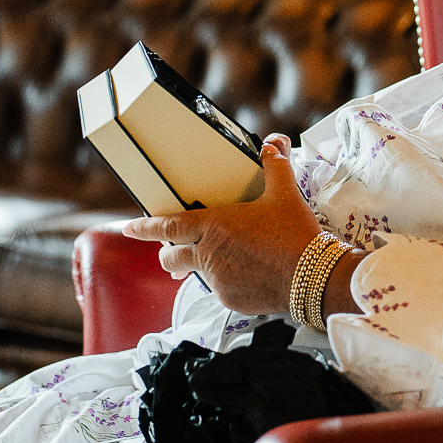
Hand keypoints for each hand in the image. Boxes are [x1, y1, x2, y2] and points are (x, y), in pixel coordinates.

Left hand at [120, 133, 319, 316]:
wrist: (312, 276)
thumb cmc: (294, 233)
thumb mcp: (284, 194)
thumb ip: (274, 166)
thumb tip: (272, 143)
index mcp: (213, 225)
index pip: (167, 226)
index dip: (145, 228)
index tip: (130, 228)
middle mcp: (208, 254)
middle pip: (171, 257)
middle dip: (167, 254)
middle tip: (172, 251)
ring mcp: (217, 280)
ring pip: (196, 274)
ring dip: (202, 267)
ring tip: (226, 261)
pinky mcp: (230, 299)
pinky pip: (221, 289)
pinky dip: (229, 282)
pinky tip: (250, 275)